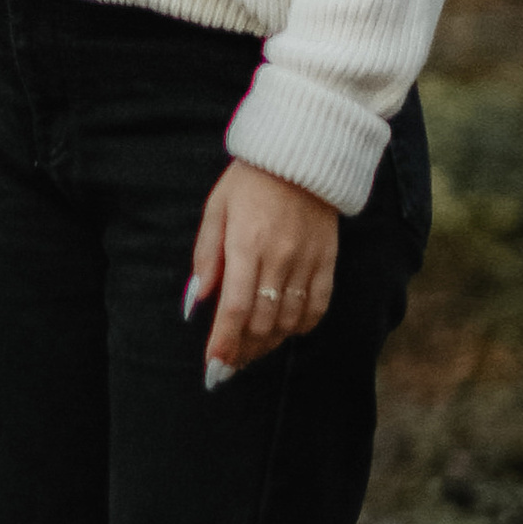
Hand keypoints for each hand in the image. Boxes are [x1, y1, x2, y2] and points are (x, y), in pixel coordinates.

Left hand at [187, 160, 337, 386]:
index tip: (214, 367)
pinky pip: (319, 306)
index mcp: (246, 245)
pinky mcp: (327, 260)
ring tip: (250, 351)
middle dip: (242, 350)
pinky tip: (286, 332)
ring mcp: (307, 261)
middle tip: (227, 365)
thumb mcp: (215, 211)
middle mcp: (279, 258)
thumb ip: (205, 257)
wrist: (302, 155)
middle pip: (262, 321)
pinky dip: (302, 326)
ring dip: (268, 343)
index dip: (224, 343)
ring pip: (289, 320)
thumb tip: (195, 302)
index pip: (234, 308)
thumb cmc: (249, 182)